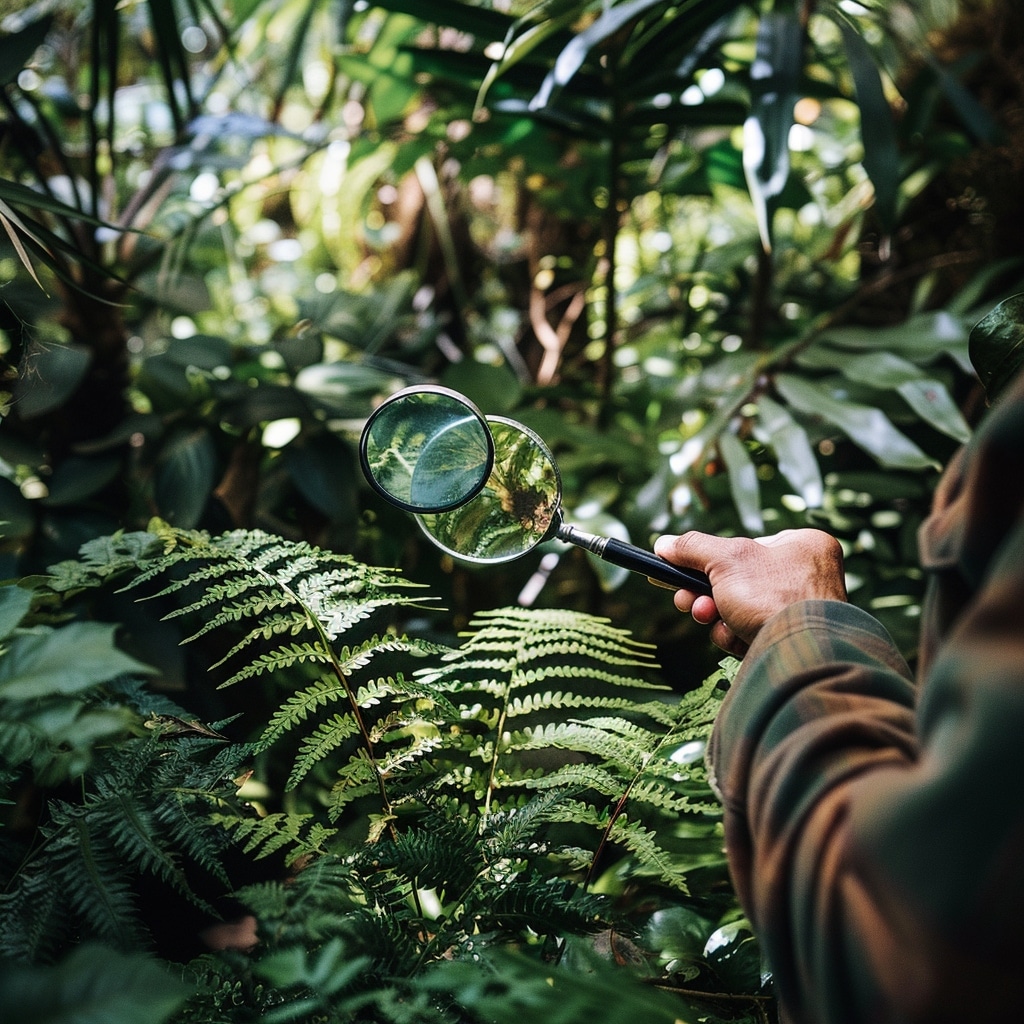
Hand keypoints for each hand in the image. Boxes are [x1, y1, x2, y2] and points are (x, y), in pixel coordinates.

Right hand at [653, 529, 847, 655]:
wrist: (798, 655)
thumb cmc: (773, 597)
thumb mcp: (726, 560)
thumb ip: (692, 547)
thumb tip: (663, 544)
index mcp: (803, 546)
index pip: (745, 546)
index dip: (710, 559)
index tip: (678, 569)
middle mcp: (806, 576)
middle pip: (737, 579)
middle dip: (705, 593)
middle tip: (685, 599)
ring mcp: (798, 611)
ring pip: (739, 608)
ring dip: (715, 614)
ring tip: (707, 617)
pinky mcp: (788, 640)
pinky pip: (750, 631)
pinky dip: (734, 634)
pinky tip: (732, 636)